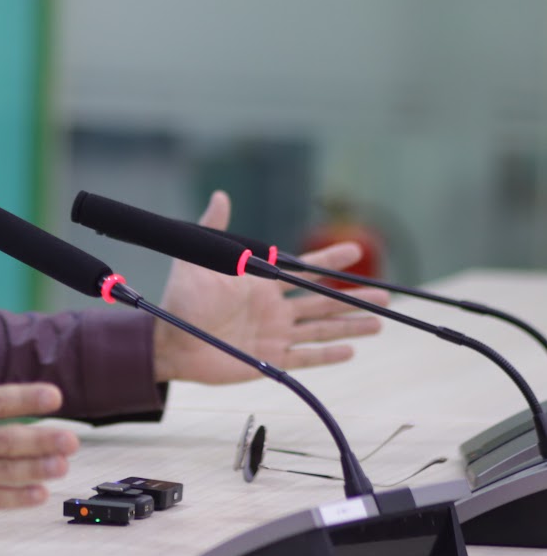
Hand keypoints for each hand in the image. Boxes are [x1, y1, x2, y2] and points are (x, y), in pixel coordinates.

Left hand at [152, 191, 389, 383]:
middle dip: (353, 299)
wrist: (169, 341)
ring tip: (379, 323)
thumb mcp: (197, 261)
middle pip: (321, 302)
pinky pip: (304, 358)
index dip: (329, 261)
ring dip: (349, 326)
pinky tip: (350, 350)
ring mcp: (273, 334)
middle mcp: (273, 309)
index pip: (302, 270)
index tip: (356, 251)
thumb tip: (221, 196)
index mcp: (260, 284)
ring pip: (320, 330)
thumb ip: (213, 230)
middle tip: (385, 295)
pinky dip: (327, 356)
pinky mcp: (268, 360)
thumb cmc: (181, 301)